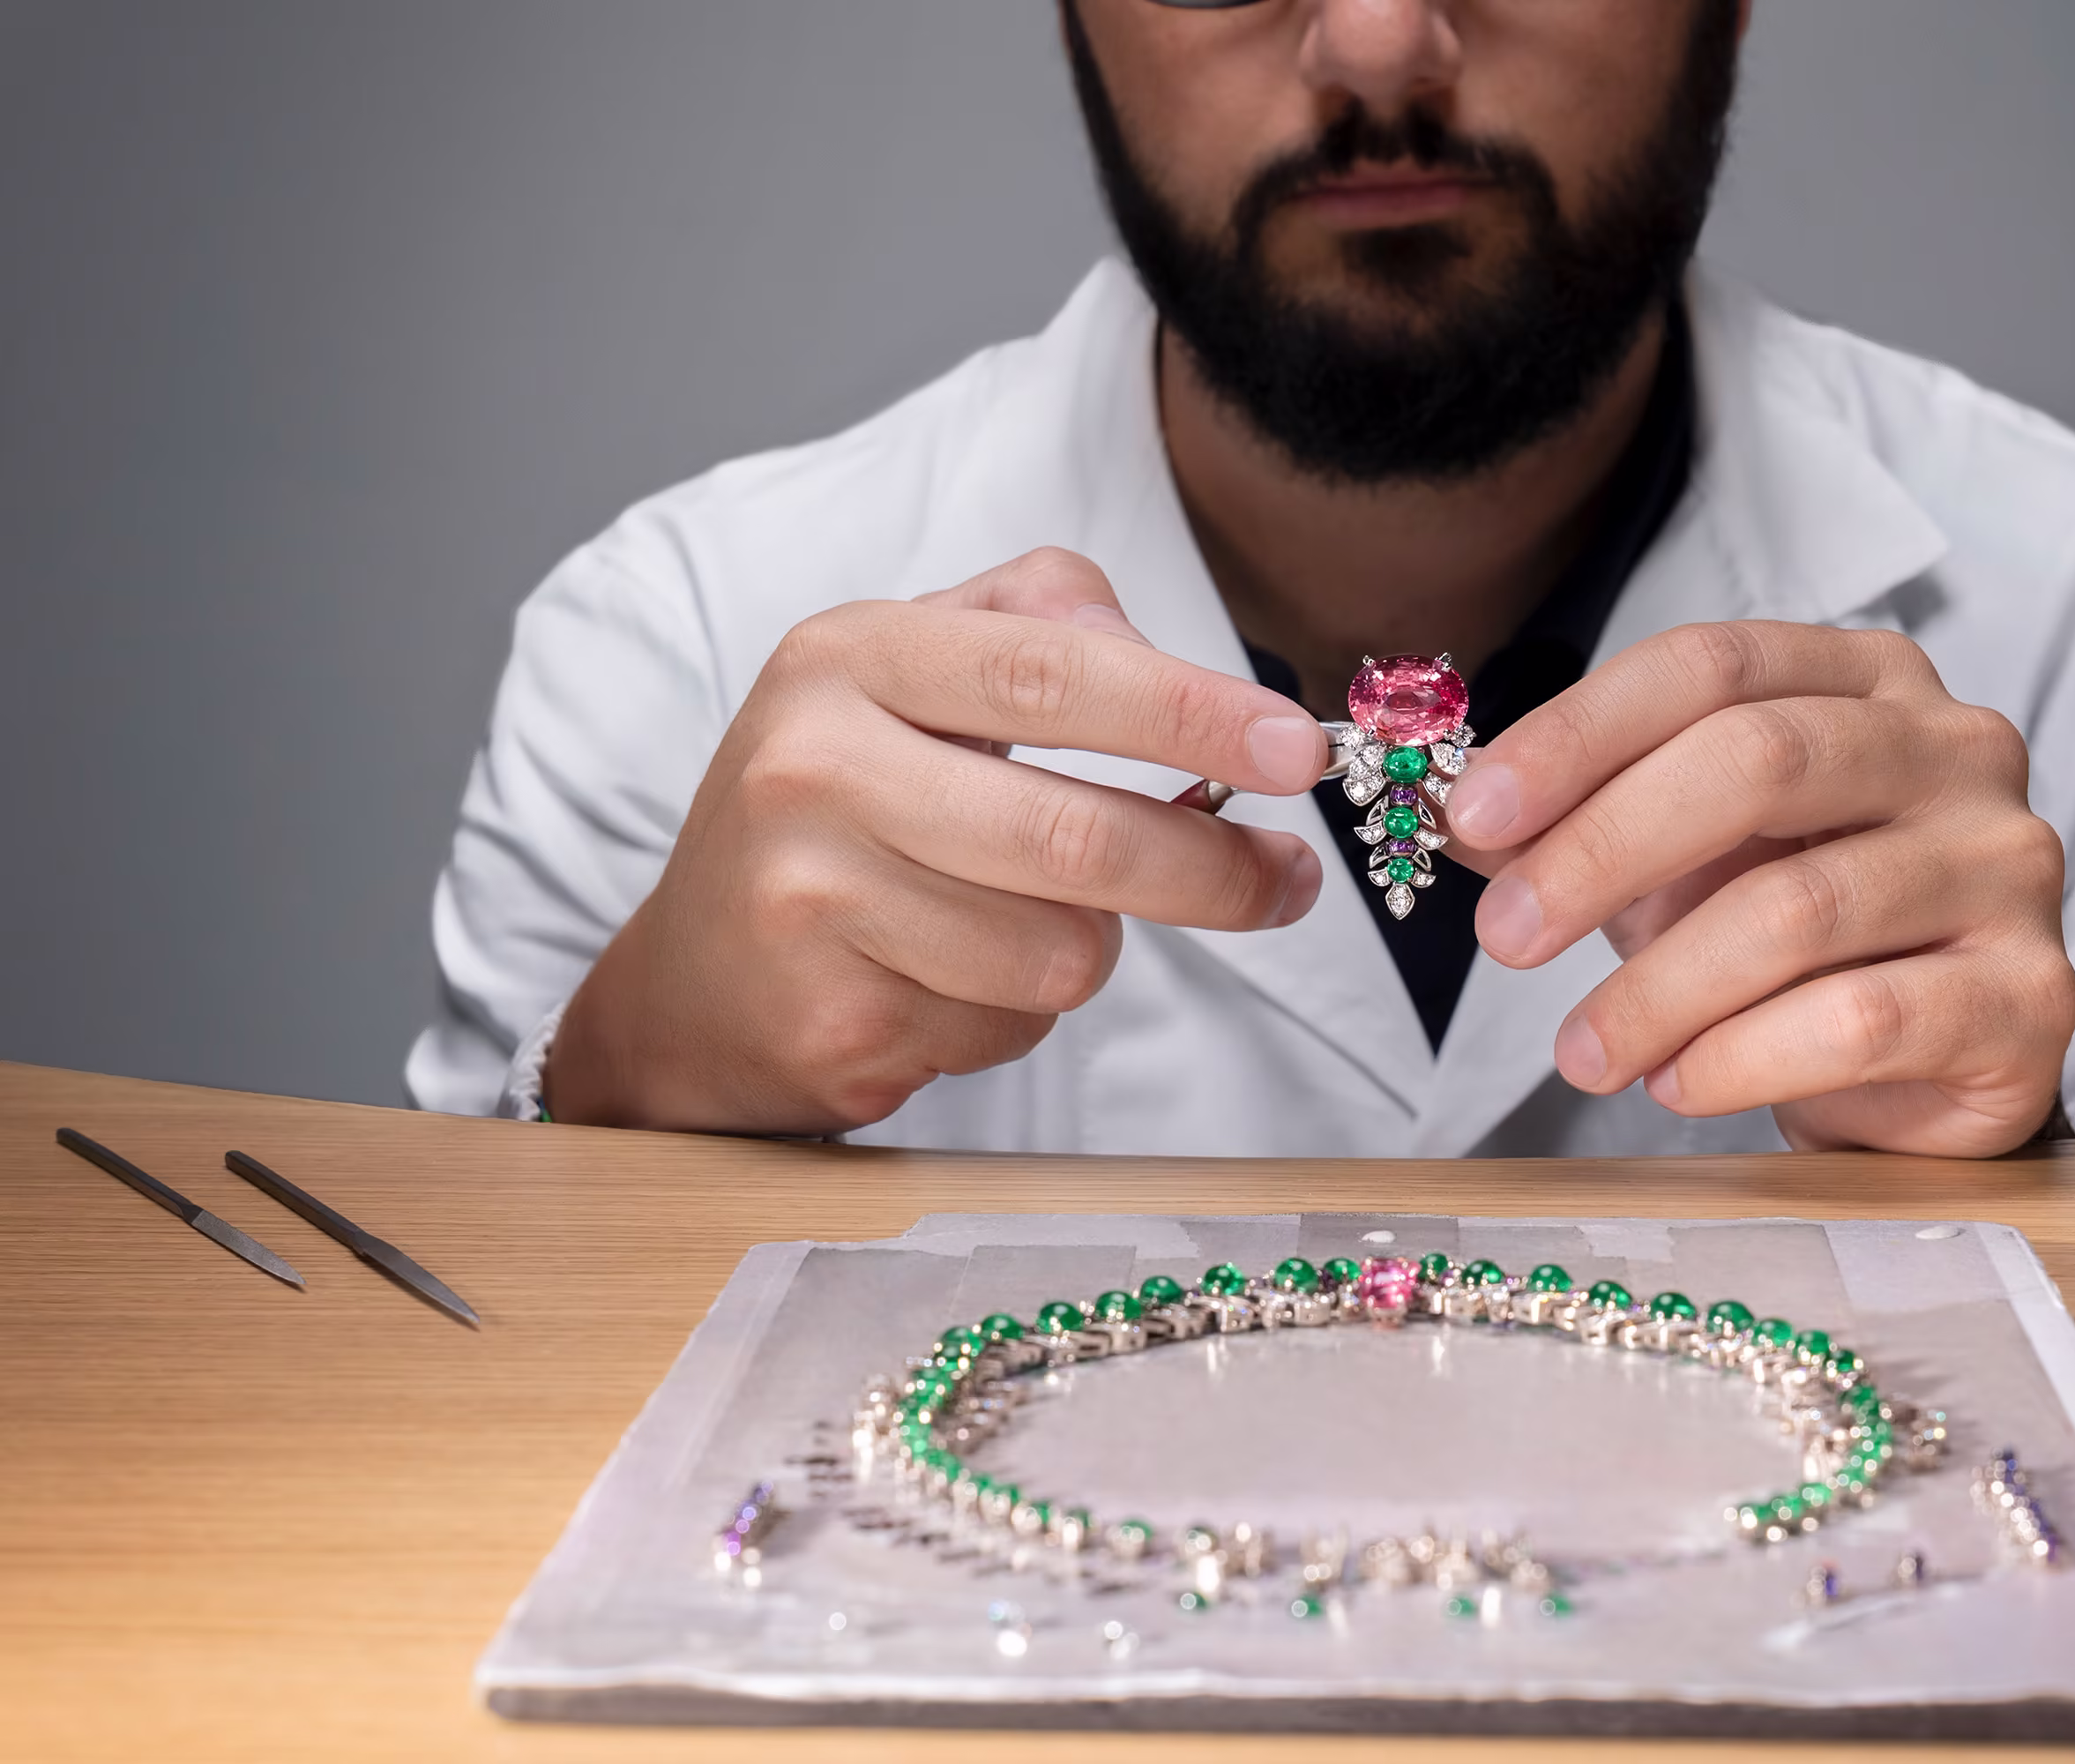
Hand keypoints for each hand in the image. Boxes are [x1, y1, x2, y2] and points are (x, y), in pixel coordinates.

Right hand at [544, 549, 1328, 1134]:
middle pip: (1076, 837)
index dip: (1195, 714)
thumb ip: (1048, 628)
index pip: (1054, 672)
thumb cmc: (839, 809)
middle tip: (1288, 882)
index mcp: (851, 655)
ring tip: (1017, 924)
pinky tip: (944, 983)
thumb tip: (1187, 673)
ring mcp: (811, 901)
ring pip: (1060, 952)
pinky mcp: (831, 1022)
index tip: (1300, 750)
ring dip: (1085, 952)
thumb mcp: (915, 676)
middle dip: (1215, 872)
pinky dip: (1016, 1015)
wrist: (689, 983)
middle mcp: (815, 767)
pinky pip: (1010, 1028)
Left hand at [1441, 622, 2074, 1156]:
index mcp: (1869, 679)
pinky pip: (1864, 1021)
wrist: (1923, 1074)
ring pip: (1800, 908)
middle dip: (1603, 848)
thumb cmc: (1790, 943)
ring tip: (1581, 1053)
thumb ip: (1580, 822)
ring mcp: (2009, 870)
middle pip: (1757, 761)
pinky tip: (1679, 1085)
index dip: (1578, 734)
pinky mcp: (2034, 998)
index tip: (1472, 814)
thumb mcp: (1678, 860)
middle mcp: (1959, 749)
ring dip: (1657, 989)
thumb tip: (1453, 816)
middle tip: (1505, 938)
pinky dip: (1743, 1059)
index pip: (1710, 665)